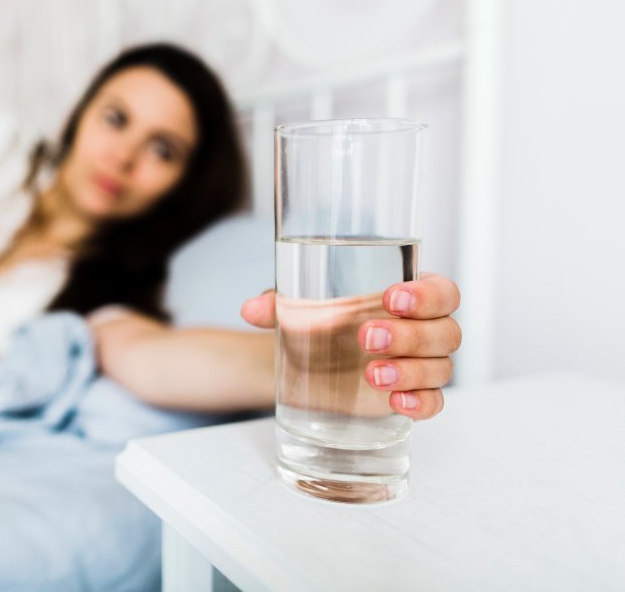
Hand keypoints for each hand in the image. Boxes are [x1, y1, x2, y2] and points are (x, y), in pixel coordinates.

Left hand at [240, 273, 460, 419]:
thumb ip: (278, 302)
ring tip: (370, 375)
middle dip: (410, 336)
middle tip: (366, 338)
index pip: (442, 291)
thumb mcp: (299, 305)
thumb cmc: (317, 319)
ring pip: (441, 368)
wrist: (305, 358)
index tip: (392, 299)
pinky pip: (433, 403)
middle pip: (445, 332)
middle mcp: (423, 329)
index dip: (427, 295)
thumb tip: (251, 309)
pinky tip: (396, 403)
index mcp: (408, 294)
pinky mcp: (410, 396)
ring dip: (410, 372)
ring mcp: (420, 365)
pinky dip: (420, 404)